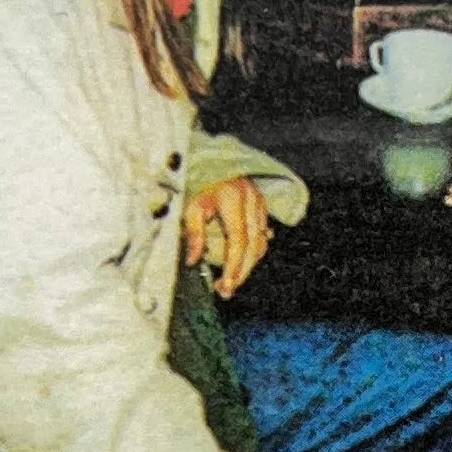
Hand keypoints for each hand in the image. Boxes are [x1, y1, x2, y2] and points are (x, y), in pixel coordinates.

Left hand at [181, 174, 271, 297]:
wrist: (211, 160)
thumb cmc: (198, 182)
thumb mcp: (190, 205)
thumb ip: (193, 233)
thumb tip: (193, 261)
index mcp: (233, 198)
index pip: (238, 240)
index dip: (234, 266)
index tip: (225, 285)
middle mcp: (251, 200)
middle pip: (254, 246)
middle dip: (241, 272)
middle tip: (226, 291)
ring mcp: (260, 202)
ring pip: (260, 242)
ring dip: (247, 265)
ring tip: (229, 280)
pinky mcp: (261, 205)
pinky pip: (262, 235)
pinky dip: (252, 251)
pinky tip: (240, 262)